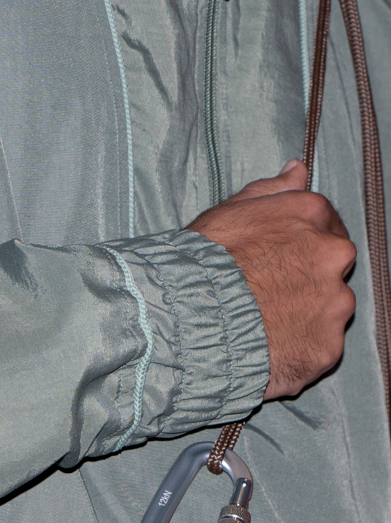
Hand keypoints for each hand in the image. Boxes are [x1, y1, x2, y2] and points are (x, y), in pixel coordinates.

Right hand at [188, 161, 355, 400]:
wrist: (188, 322)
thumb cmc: (201, 265)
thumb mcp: (228, 214)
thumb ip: (271, 191)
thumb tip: (297, 171)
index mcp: (312, 216)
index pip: (325, 227)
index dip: (300, 247)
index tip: (279, 263)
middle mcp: (333, 255)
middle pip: (331, 270)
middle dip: (307, 282)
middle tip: (268, 298)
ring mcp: (333, 304)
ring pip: (328, 311)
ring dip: (305, 318)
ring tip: (265, 328)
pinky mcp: (326, 346)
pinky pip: (319, 348)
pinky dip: (299, 351)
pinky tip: (269, 350)